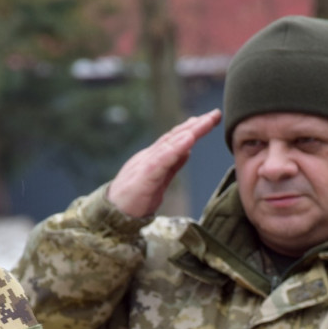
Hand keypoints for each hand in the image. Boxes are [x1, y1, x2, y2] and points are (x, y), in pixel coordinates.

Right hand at [107, 110, 221, 217]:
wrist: (112, 214)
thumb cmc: (135, 199)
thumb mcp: (160, 181)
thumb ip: (172, 165)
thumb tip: (188, 151)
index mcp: (155, 158)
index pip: (175, 139)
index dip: (193, 128)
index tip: (210, 119)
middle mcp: (150, 156)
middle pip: (175, 136)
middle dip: (197, 124)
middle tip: (215, 114)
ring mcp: (146, 163)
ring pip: (170, 143)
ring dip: (189, 131)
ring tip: (206, 122)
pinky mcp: (144, 175)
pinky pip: (162, 159)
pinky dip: (176, 148)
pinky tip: (188, 140)